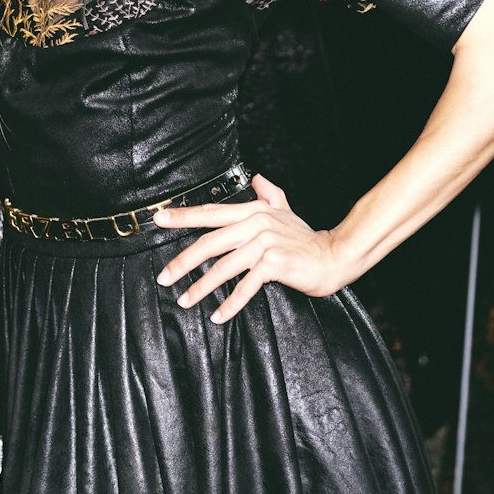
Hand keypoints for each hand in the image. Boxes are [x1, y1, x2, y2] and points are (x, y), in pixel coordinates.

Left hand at [153, 173, 347, 323]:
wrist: (335, 256)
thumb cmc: (307, 238)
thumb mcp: (286, 211)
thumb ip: (270, 194)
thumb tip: (257, 177)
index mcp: (253, 211)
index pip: (211, 213)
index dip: (183, 215)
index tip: (159, 219)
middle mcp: (255, 223)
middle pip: (209, 242)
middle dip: (183, 262)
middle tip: (164, 278)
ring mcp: (264, 243)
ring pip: (222, 267)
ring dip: (201, 287)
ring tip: (185, 301)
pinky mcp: (274, 263)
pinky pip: (245, 286)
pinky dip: (230, 303)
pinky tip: (217, 315)